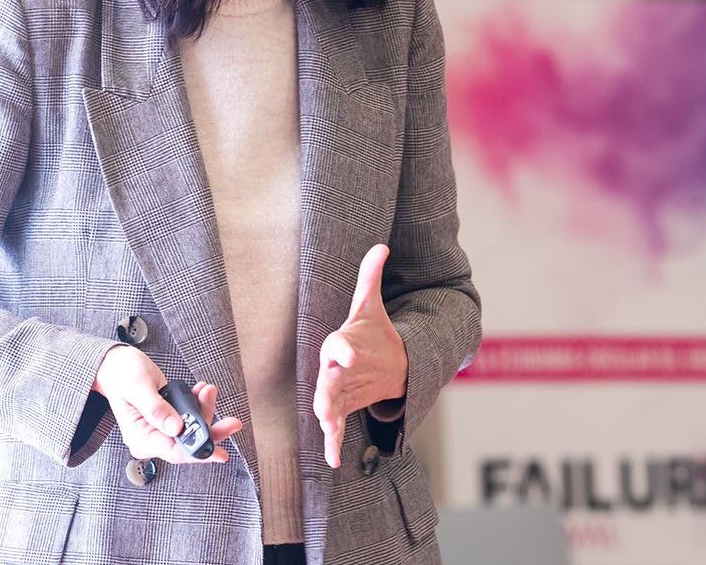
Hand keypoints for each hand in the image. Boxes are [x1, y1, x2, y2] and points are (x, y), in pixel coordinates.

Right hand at [93, 344, 241, 463]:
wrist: (115, 365)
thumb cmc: (121, 373)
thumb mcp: (138, 386)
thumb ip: (156, 408)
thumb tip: (176, 427)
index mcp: (140, 437)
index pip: (174, 452)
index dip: (198, 452)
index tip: (219, 452)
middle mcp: (151, 438)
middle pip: (188, 443)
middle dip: (211, 429)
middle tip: (232, 422)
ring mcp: (160, 430)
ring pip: (192, 429)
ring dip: (205, 411)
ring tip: (208, 390)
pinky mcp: (167, 420)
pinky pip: (189, 418)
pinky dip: (199, 405)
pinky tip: (202, 391)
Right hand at [313, 243, 407, 467]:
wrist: (375, 357)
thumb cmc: (369, 332)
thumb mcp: (370, 306)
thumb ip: (370, 278)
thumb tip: (381, 245)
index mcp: (341, 343)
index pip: (338, 345)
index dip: (343, 349)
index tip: (351, 353)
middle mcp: (334, 369)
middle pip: (327, 381)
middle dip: (326, 392)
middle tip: (324, 405)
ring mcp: (337, 390)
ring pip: (328, 406)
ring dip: (328, 419)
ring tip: (328, 429)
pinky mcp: (343, 408)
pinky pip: (335, 428)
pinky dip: (333, 444)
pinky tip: (334, 460)